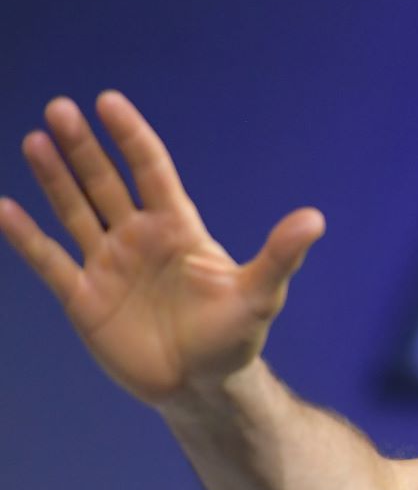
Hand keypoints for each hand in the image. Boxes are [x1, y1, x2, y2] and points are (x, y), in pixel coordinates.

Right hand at [0, 91, 323, 406]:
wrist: (202, 387)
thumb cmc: (235, 338)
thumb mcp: (261, 295)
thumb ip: (280, 255)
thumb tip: (316, 219)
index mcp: (178, 228)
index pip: (150, 171)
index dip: (130, 137)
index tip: (108, 102)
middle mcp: (139, 238)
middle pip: (106, 183)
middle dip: (84, 148)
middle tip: (60, 108)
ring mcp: (109, 265)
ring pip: (75, 211)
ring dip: (54, 178)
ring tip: (35, 141)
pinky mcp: (85, 298)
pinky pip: (50, 261)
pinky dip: (26, 237)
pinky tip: (5, 208)